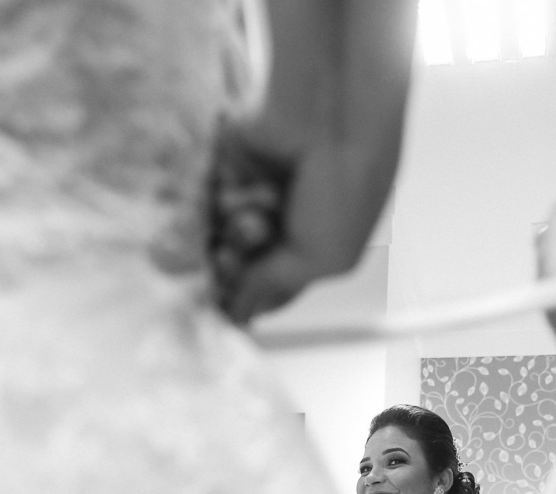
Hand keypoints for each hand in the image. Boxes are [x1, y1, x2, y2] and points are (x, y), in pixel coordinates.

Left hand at [208, 116, 388, 323]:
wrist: (327, 116)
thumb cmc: (345, 185)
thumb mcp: (324, 258)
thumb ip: (275, 288)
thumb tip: (240, 315)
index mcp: (319, 245)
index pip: (274, 288)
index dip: (251, 301)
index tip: (230, 310)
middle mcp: (287, 221)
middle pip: (241, 265)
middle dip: (236, 269)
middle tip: (235, 260)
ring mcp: (258, 194)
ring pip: (223, 235)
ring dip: (238, 234)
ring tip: (256, 220)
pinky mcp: (230, 168)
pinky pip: (210, 201)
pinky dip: (229, 202)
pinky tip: (251, 192)